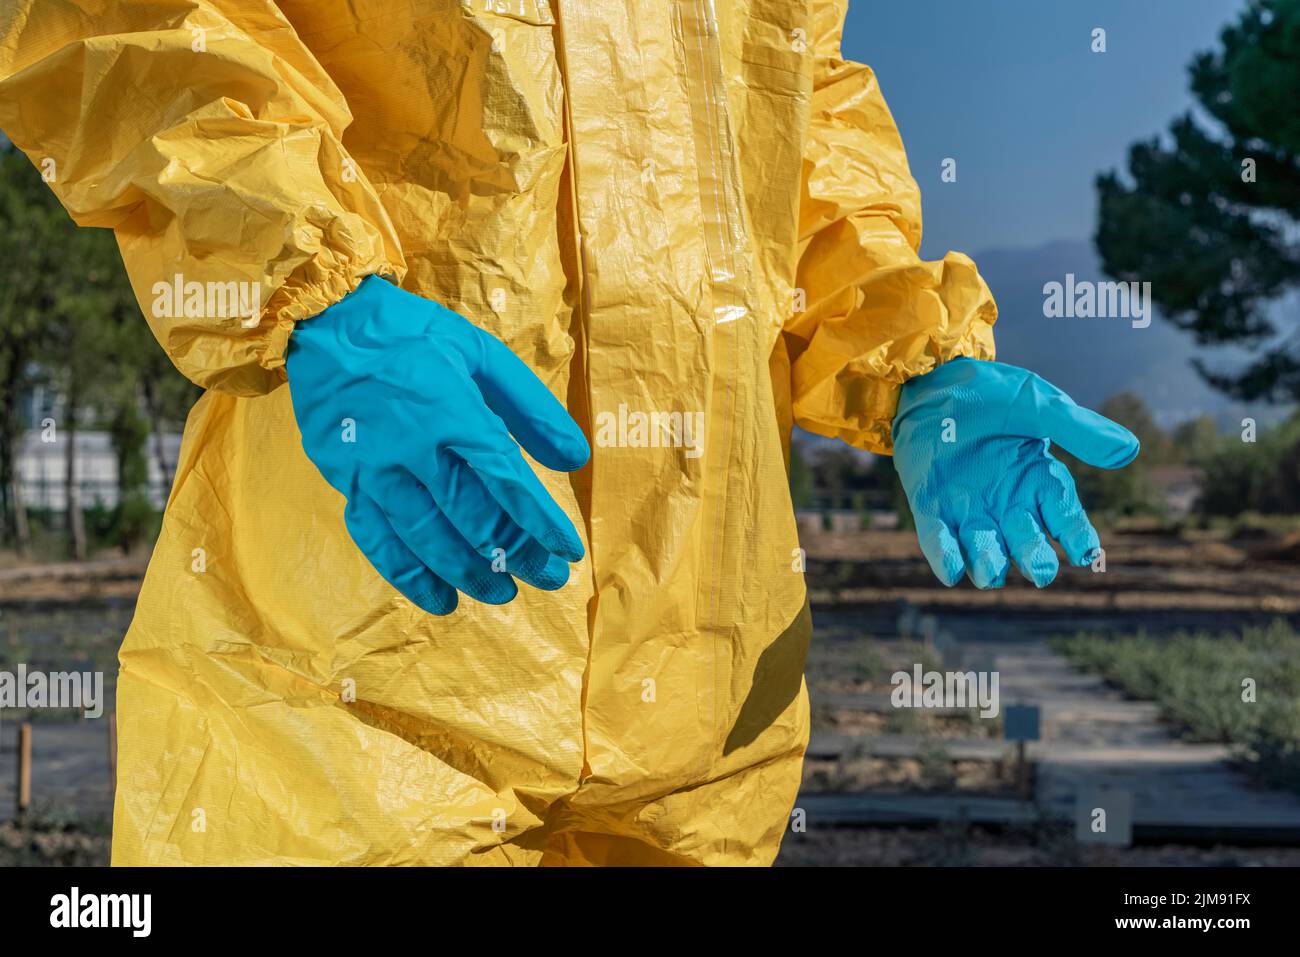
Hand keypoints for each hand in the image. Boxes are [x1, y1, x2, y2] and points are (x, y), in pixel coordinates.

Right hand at [286, 275, 588, 614]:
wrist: (323, 321)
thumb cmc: (412, 335)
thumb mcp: (480, 352)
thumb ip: (529, 406)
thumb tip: (575, 459)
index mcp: (453, 411)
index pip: (506, 481)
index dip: (540, 521)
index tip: (567, 551)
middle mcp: (413, 447)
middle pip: (472, 517)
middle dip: (514, 555)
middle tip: (547, 579)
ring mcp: (375, 469)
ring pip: (427, 537)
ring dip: (469, 573)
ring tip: (502, 595)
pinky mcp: (346, 481)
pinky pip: (378, 540)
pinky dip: (409, 575)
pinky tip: (439, 599)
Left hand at [892, 358, 1138, 588]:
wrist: (934, 380)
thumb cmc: (991, 393)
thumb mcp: (1038, 406)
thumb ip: (1078, 429)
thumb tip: (1129, 451)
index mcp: (1040, 481)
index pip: (1066, 517)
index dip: (1077, 537)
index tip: (1087, 554)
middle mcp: (1009, 503)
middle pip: (1028, 542)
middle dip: (1034, 558)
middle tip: (1040, 572)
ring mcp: (971, 508)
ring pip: (985, 550)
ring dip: (989, 564)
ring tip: (992, 574)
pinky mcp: (932, 507)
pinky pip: (939, 539)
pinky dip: (944, 555)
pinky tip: (949, 571)